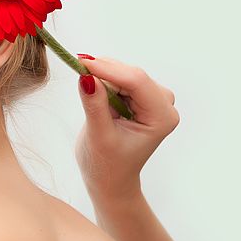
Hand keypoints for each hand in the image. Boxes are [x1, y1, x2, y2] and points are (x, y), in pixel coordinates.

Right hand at [75, 56, 179, 201]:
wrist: (110, 178)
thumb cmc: (107, 165)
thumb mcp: (99, 136)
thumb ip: (94, 105)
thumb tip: (86, 76)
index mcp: (161, 117)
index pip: (136, 81)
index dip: (108, 68)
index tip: (81, 61)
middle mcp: (163, 104)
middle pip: (131, 74)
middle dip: (104, 73)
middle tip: (77, 71)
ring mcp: (154, 99)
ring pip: (124, 73)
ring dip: (102, 78)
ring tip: (87, 95)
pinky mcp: (141, 97)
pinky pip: (120, 78)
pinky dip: (104, 81)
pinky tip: (94, 93)